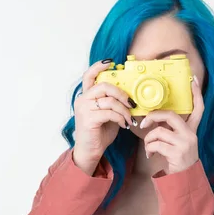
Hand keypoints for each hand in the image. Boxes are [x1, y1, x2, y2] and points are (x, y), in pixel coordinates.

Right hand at [73, 59, 135, 174]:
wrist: (90, 152)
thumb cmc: (99, 133)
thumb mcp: (108, 114)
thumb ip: (114, 103)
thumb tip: (131, 97)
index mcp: (86, 96)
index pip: (89, 76)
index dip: (99, 67)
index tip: (111, 63)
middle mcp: (82, 100)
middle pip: (104, 86)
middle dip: (122, 93)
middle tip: (131, 103)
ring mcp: (84, 109)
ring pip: (110, 100)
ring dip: (124, 110)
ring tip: (129, 119)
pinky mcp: (88, 119)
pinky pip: (110, 113)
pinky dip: (121, 118)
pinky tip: (124, 125)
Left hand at [140, 75, 204, 173]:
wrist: (183, 180)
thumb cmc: (176, 159)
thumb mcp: (177, 142)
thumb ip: (170, 129)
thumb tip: (152, 119)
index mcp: (192, 130)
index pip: (198, 108)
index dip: (196, 93)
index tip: (191, 79)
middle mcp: (191, 135)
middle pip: (171, 116)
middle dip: (153, 117)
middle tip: (144, 123)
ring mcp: (185, 143)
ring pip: (159, 132)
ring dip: (148, 140)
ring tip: (149, 148)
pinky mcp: (177, 153)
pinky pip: (156, 144)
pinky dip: (149, 149)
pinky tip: (150, 155)